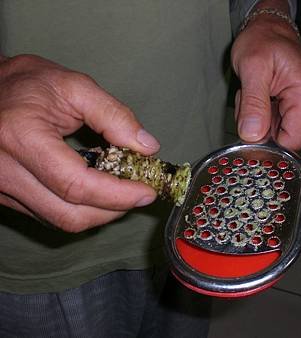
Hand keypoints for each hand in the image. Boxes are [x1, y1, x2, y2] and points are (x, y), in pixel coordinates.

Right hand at [0, 55, 159, 231]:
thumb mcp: (75, 87)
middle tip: (140, 192)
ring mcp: (3, 188)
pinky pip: (50, 215)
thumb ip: (114, 115)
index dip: (118, 194)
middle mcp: (6, 171)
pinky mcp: (6, 196)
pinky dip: (82, 208)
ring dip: (100, 212)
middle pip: (70, 215)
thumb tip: (148, 147)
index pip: (76, 185)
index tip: (147, 191)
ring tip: (122, 188)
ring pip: (61, 221)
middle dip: (113, 209)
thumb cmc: (28, 84)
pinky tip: (97, 189)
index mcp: (21, 138)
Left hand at [231, 2, 300, 150]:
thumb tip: (253, 135)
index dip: (269, 144)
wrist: (266, 29)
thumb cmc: (262, 41)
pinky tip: (259, 94)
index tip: (250, 128)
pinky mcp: (295, 107)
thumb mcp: (252, 68)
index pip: (292, 141)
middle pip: (280, 137)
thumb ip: (253, 104)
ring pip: (273, 132)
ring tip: (254, 91)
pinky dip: (258, 113)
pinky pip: (271, 123)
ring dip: (256, 117)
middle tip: (250, 96)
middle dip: (258, 123)